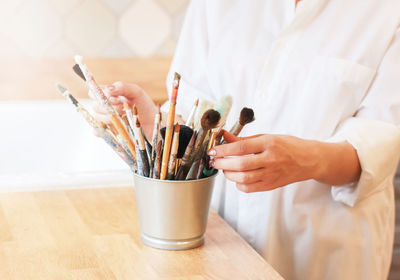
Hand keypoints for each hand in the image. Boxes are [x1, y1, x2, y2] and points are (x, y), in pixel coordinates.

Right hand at [90, 81, 156, 137]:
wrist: (152, 122)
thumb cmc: (143, 105)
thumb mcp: (135, 92)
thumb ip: (122, 87)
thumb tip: (107, 89)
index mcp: (108, 95)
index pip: (93, 93)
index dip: (101, 95)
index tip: (115, 98)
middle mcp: (105, 107)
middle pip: (94, 106)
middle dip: (109, 107)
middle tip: (123, 107)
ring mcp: (106, 120)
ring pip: (96, 118)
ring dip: (110, 117)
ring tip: (124, 116)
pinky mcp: (109, 132)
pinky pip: (98, 132)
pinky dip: (104, 130)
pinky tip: (115, 127)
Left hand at [208, 131, 359, 192]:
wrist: (308, 160)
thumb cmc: (288, 146)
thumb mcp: (267, 136)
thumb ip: (245, 139)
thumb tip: (224, 137)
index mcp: (269, 144)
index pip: (241, 147)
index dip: (223, 149)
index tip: (213, 150)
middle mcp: (270, 159)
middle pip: (240, 164)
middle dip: (222, 163)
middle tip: (214, 161)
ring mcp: (271, 174)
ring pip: (244, 178)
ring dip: (228, 174)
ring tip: (224, 169)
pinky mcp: (271, 185)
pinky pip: (250, 188)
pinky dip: (238, 184)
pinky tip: (236, 178)